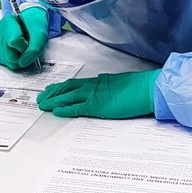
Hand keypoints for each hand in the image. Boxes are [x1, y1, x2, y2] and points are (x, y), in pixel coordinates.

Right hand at [0, 7, 48, 70]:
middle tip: (28, 49)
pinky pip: (3, 62)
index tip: (29, 44)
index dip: (25, 47)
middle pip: (9, 54)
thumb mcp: (40, 35)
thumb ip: (34, 49)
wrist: (30, 23)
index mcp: (9, 21)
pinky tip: (17, 52)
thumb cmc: (35, 26)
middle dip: (22, 57)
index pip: (14, 41)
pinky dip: (13, 61)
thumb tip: (23, 63)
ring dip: (19, 60)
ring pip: (6, 60)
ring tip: (23, 50)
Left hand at [37, 70, 159, 118]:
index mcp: (101, 80)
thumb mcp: (123, 84)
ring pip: (68, 97)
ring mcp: (95, 95)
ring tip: (43, 104)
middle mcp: (94, 86)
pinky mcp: (98, 106)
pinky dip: (65, 109)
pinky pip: (77, 108)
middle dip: (53, 93)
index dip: (62, 87)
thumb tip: (107, 88)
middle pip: (68, 88)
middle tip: (42, 97)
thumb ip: (112, 86)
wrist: (149, 89)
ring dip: (54, 100)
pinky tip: (56, 111)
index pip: (76, 83)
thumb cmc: (141, 88)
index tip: (53, 89)